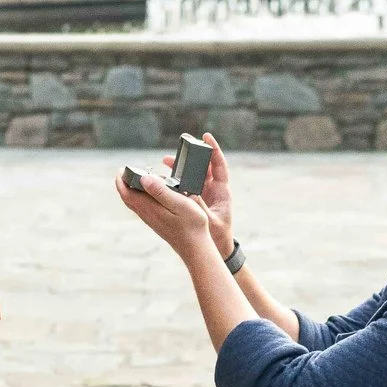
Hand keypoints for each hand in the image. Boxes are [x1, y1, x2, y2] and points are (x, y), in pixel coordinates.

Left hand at [114, 167, 213, 256]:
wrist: (196, 248)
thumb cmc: (192, 225)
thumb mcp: (180, 204)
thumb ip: (161, 191)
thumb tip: (143, 179)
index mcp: (150, 208)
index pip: (128, 194)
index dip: (121, 181)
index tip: (121, 169)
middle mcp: (148, 215)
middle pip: (129, 199)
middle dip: (125, 185)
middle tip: (127, 171)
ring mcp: (152, 221)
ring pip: (135, 204)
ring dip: (133, 191)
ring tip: (139, 179)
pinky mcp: (158, 224)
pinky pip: (143, 209)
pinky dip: (141, 198)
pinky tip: (151, 194)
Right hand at [161, 132, 233, 256]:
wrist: (215, 250)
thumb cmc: (218, 236)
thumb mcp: (209, 219)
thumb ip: (198, 203)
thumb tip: (189, 190)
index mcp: (222, 191)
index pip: (219, 165)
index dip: (214, 150)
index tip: (206, 136)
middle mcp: (213, 190)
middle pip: (204, 166)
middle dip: (192, 155)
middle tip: (182, 144)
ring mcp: (203, 194)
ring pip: (192, 174)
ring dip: (181, 166)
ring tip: (167, 160)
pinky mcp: (194, 200)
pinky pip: (185, 185)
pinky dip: (176, 179)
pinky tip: (164, 177)